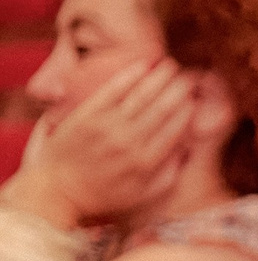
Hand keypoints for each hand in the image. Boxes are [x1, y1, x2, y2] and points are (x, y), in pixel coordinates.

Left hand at [4, 58, 194, 227]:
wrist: (58, 190)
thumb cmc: (103, 195)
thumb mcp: (142, 195)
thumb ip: (169, 175)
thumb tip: (188, 151)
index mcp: (147, 162)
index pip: (175, 128)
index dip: (189, 109)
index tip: (197, 97)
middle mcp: (129, 142)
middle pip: (161, 108)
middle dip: (178, 89)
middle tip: (189, 76)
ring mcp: (107, 127)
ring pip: (140, 96)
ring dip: (159, 78)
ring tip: (171, 65)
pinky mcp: (87, 116)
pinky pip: (112, 91)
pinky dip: (129, 76)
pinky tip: (142, 65)